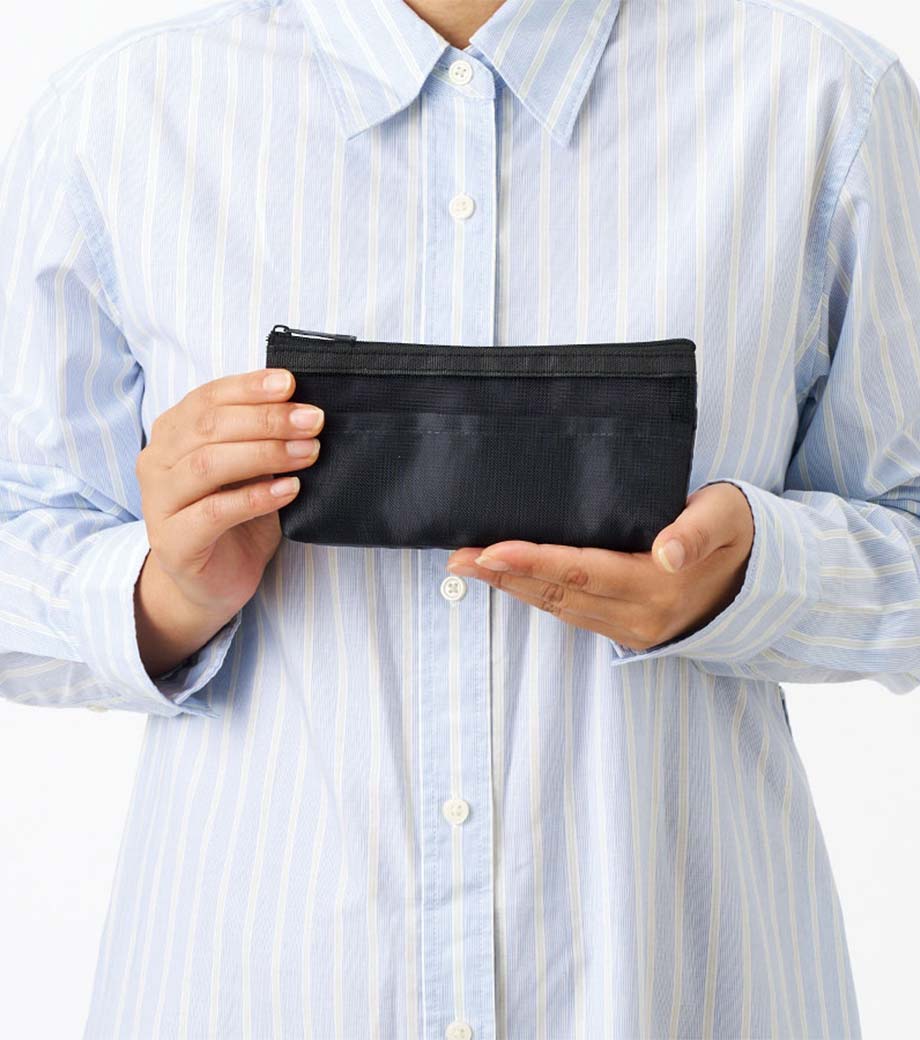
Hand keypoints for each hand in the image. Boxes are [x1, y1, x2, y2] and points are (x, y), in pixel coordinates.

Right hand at [135, 367, 323, 620]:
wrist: (211, 582)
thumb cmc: (235, 517)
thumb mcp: (251, 468)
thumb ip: (261, 437)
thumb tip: (302, 406)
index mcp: (172, 433)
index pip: (207, 398)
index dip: (249, 388)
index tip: (291, 384)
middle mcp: (157, 462)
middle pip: (209, 428)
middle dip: (267, 420)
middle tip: (312, 421)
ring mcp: (159, 503)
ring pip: (208, 465)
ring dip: (265, 454)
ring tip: (307, 453)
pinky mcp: (173, 542)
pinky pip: (214, 512)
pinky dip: (255, 498)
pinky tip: (289, 490)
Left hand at [445, 482, 754, 650]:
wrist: (763, 583)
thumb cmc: (740, 534)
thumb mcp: (727, 517)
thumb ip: (697, 531)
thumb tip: (668, 552)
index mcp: (660, 585)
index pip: (582, 571)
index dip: (532, 562)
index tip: (488, 551)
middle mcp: (640, 615)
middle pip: (559, 594)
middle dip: (504, 576)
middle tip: (456, 559)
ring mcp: (633, 629)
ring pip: (560, 608)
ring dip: (512, 588)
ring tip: (469, 568)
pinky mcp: (628, 632)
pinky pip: (573, 614)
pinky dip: (537, 596)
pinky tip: (510, 581)